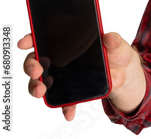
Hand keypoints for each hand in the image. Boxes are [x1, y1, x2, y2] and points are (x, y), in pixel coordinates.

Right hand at [18, 32, 145, 119]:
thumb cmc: (117, 54)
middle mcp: (60, 59)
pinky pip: (63, 100)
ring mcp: (63, 76)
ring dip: (37, 87)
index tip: (25, 42)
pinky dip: (64, 107)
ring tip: (41, 91)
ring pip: (42, 82)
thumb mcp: (118, 45)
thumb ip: (114, 41)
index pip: (44, 38)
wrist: (125, 74)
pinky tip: (68, 112)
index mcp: (68, 43)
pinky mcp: (71, 91)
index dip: (31, 39)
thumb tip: (109, 37)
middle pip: (37, 60)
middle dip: (31, 65)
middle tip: (36, 70)